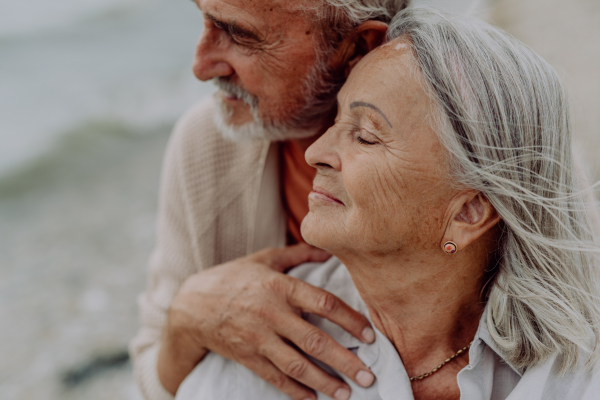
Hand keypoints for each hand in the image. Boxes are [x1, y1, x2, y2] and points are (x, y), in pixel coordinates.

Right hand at [157, 243, 375, 399]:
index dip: (350, 320)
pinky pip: (275, 378)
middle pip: (315, 341)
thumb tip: (329, 249)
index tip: (370, 336)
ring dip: (324, 382)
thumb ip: (299, 254)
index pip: (324, 303)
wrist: (192, 305)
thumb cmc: (234, 277)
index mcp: (280, 286)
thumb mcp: (265, 259)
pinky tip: (313, 399)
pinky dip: (296, 391)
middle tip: (368, 377)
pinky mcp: (248, 357)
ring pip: (297, 365)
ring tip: (346, 393)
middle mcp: (272, 313)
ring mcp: (258, 338)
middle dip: (345, 361)